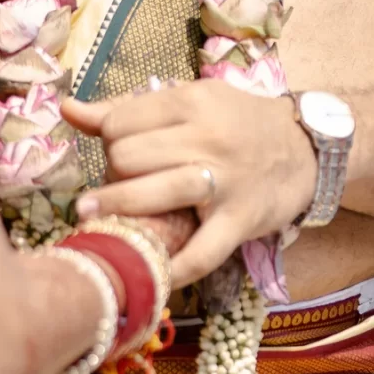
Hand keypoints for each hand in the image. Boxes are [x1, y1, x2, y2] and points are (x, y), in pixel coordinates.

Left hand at [63, 82, 318, 292]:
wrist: (305, 149)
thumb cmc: (236, 122)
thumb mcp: (190, 101)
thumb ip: (127, 108)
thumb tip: (68, 109)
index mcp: (191, 102)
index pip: (119, 123)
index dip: (108, 141)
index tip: (118, 153)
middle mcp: (207, 138)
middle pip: (125, 158)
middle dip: (113, 174)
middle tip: (122, 184)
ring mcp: (224, 182)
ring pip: (149, 195)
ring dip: (114, 210)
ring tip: (94, 218)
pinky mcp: (240, 221)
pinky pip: (199, 254)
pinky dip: (172, 269)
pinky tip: (149, 272)